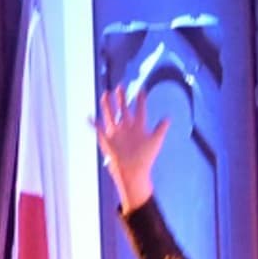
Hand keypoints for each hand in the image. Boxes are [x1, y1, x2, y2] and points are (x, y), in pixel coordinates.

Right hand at [95, 84, 170, 211]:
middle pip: (124, 110)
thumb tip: (168, 117)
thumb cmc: (146, 158)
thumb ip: (161, 128)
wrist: (133, 172)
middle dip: (122, 98)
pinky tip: (88, 116)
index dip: (141, 100)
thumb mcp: (156, 141)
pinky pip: (98, 130)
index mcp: (139, 128)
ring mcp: (117, 134)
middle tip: (120, 86)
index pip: (140, 110)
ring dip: (108, 105)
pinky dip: (93, 124)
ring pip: (111, 116)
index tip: (141, 89)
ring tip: (105, 94)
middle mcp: (127, 129)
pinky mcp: (107, 140)